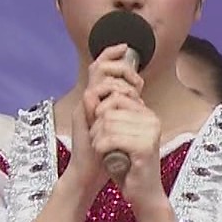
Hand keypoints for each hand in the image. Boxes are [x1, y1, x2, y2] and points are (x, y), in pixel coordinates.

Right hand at [64, 44, 145, 194]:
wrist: (90, 173)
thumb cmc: (107, 154)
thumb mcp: (120, 127)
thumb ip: (125, 111)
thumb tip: (138, 100)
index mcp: (96, 101)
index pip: (100, 69)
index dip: (111, 55)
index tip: (126, 48)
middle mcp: (88, 101)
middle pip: (97, 67)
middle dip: (117, 62)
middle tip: (134, 72)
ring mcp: (84, 107)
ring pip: (96, 78)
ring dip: (118, 78)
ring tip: (133, 87)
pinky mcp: (82, 116)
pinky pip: (92, 94)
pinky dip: (110, 93)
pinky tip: (124, 99)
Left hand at [89, 86, 164, 209]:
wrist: (143, 194)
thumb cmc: (128, 166)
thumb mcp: (118, 135)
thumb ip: (108, 114)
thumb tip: (90, 94)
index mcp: (147, 114)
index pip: (116, 97)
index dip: (99, 113)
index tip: (100, 132)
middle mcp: (152, 119)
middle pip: (109, 111)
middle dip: (96, 128)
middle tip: (99, 144)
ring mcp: (150, 132)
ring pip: (107, 123)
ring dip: (97, 139)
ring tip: (102, 151)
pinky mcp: (145, 147)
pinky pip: (111, 138)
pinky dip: (101, 147)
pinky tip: (105, 156)